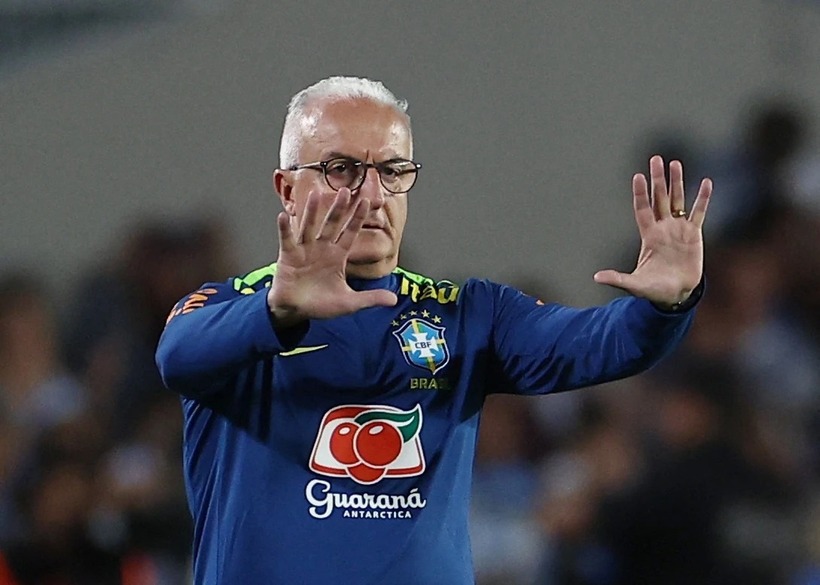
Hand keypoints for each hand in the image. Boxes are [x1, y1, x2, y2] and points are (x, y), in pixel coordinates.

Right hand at [267, 188, 397, 326]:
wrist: (296, 311)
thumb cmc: (320, 305)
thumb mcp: (349, 302)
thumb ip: (370, 298)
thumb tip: (394, 299)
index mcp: (337, 257)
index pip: (350, 234)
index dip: (357, 219)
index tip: (366, 202)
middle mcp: (322, 249)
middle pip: (331, 225)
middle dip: (339, 209)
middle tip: (345, 190)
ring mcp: (304, 250)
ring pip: (309, 227)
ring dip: (311, 211)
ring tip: (314, 194)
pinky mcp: (288, 256)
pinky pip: (287, 240)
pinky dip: (284, 229)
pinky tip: (283, 216)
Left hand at [594, 155, 712, 307]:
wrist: (675, 295)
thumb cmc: (653, 290)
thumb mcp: (634, 284)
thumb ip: (617, 279)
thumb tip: (596, 277)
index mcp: (649, 236)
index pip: (643, 210)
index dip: (641, 194)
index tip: (638, 176)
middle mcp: (662, 228)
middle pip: (659, 198)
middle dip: (657, 179)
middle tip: (655, 159)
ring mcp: (678, 229)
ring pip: (678, 200)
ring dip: (677, 182)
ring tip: (675, 163)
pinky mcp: (694, 235)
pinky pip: (699, 213)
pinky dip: (703, 198)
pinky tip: (706, 182)